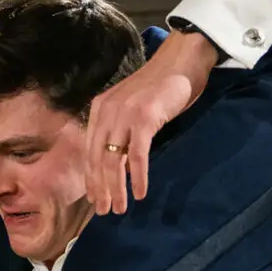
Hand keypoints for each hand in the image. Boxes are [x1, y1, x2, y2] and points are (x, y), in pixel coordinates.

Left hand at [83, 32, 218, 215]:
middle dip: (100, 188)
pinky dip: (138, 177)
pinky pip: (137, 155)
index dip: (91, 177)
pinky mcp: (144, 118)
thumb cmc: (162, 86)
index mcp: (100, 108)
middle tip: (105, 211)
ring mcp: (124, 114)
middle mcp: (107, 111)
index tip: (95, 198)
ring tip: (119, 208)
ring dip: (116, 188)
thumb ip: (123, 132)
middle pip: (97, 158)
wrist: (182, 60)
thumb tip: (121, 165)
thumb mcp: (134, 108)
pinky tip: (140, 193)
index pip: (89, 150)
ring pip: (113, 160)